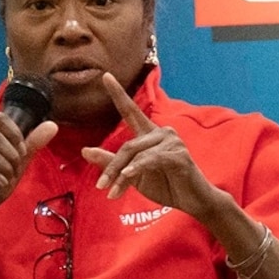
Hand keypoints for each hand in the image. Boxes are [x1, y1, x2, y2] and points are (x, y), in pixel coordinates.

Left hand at [82, 71, 232, 224]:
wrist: (193, 201)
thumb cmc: (166, 186)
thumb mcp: (133, 176)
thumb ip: (111, 162)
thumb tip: (84, 150)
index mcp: (150, 135)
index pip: (131, 111)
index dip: (118, 94)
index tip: (105, 76)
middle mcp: (162, 133)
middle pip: (128, 145)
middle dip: (111, 167)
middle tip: (100, 186)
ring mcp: (172, 142)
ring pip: (136, 155)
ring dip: (121, 175)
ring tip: (111, 192)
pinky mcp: (179, 155)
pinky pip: (150, 160)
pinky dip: (136, 169)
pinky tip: (127, 177)